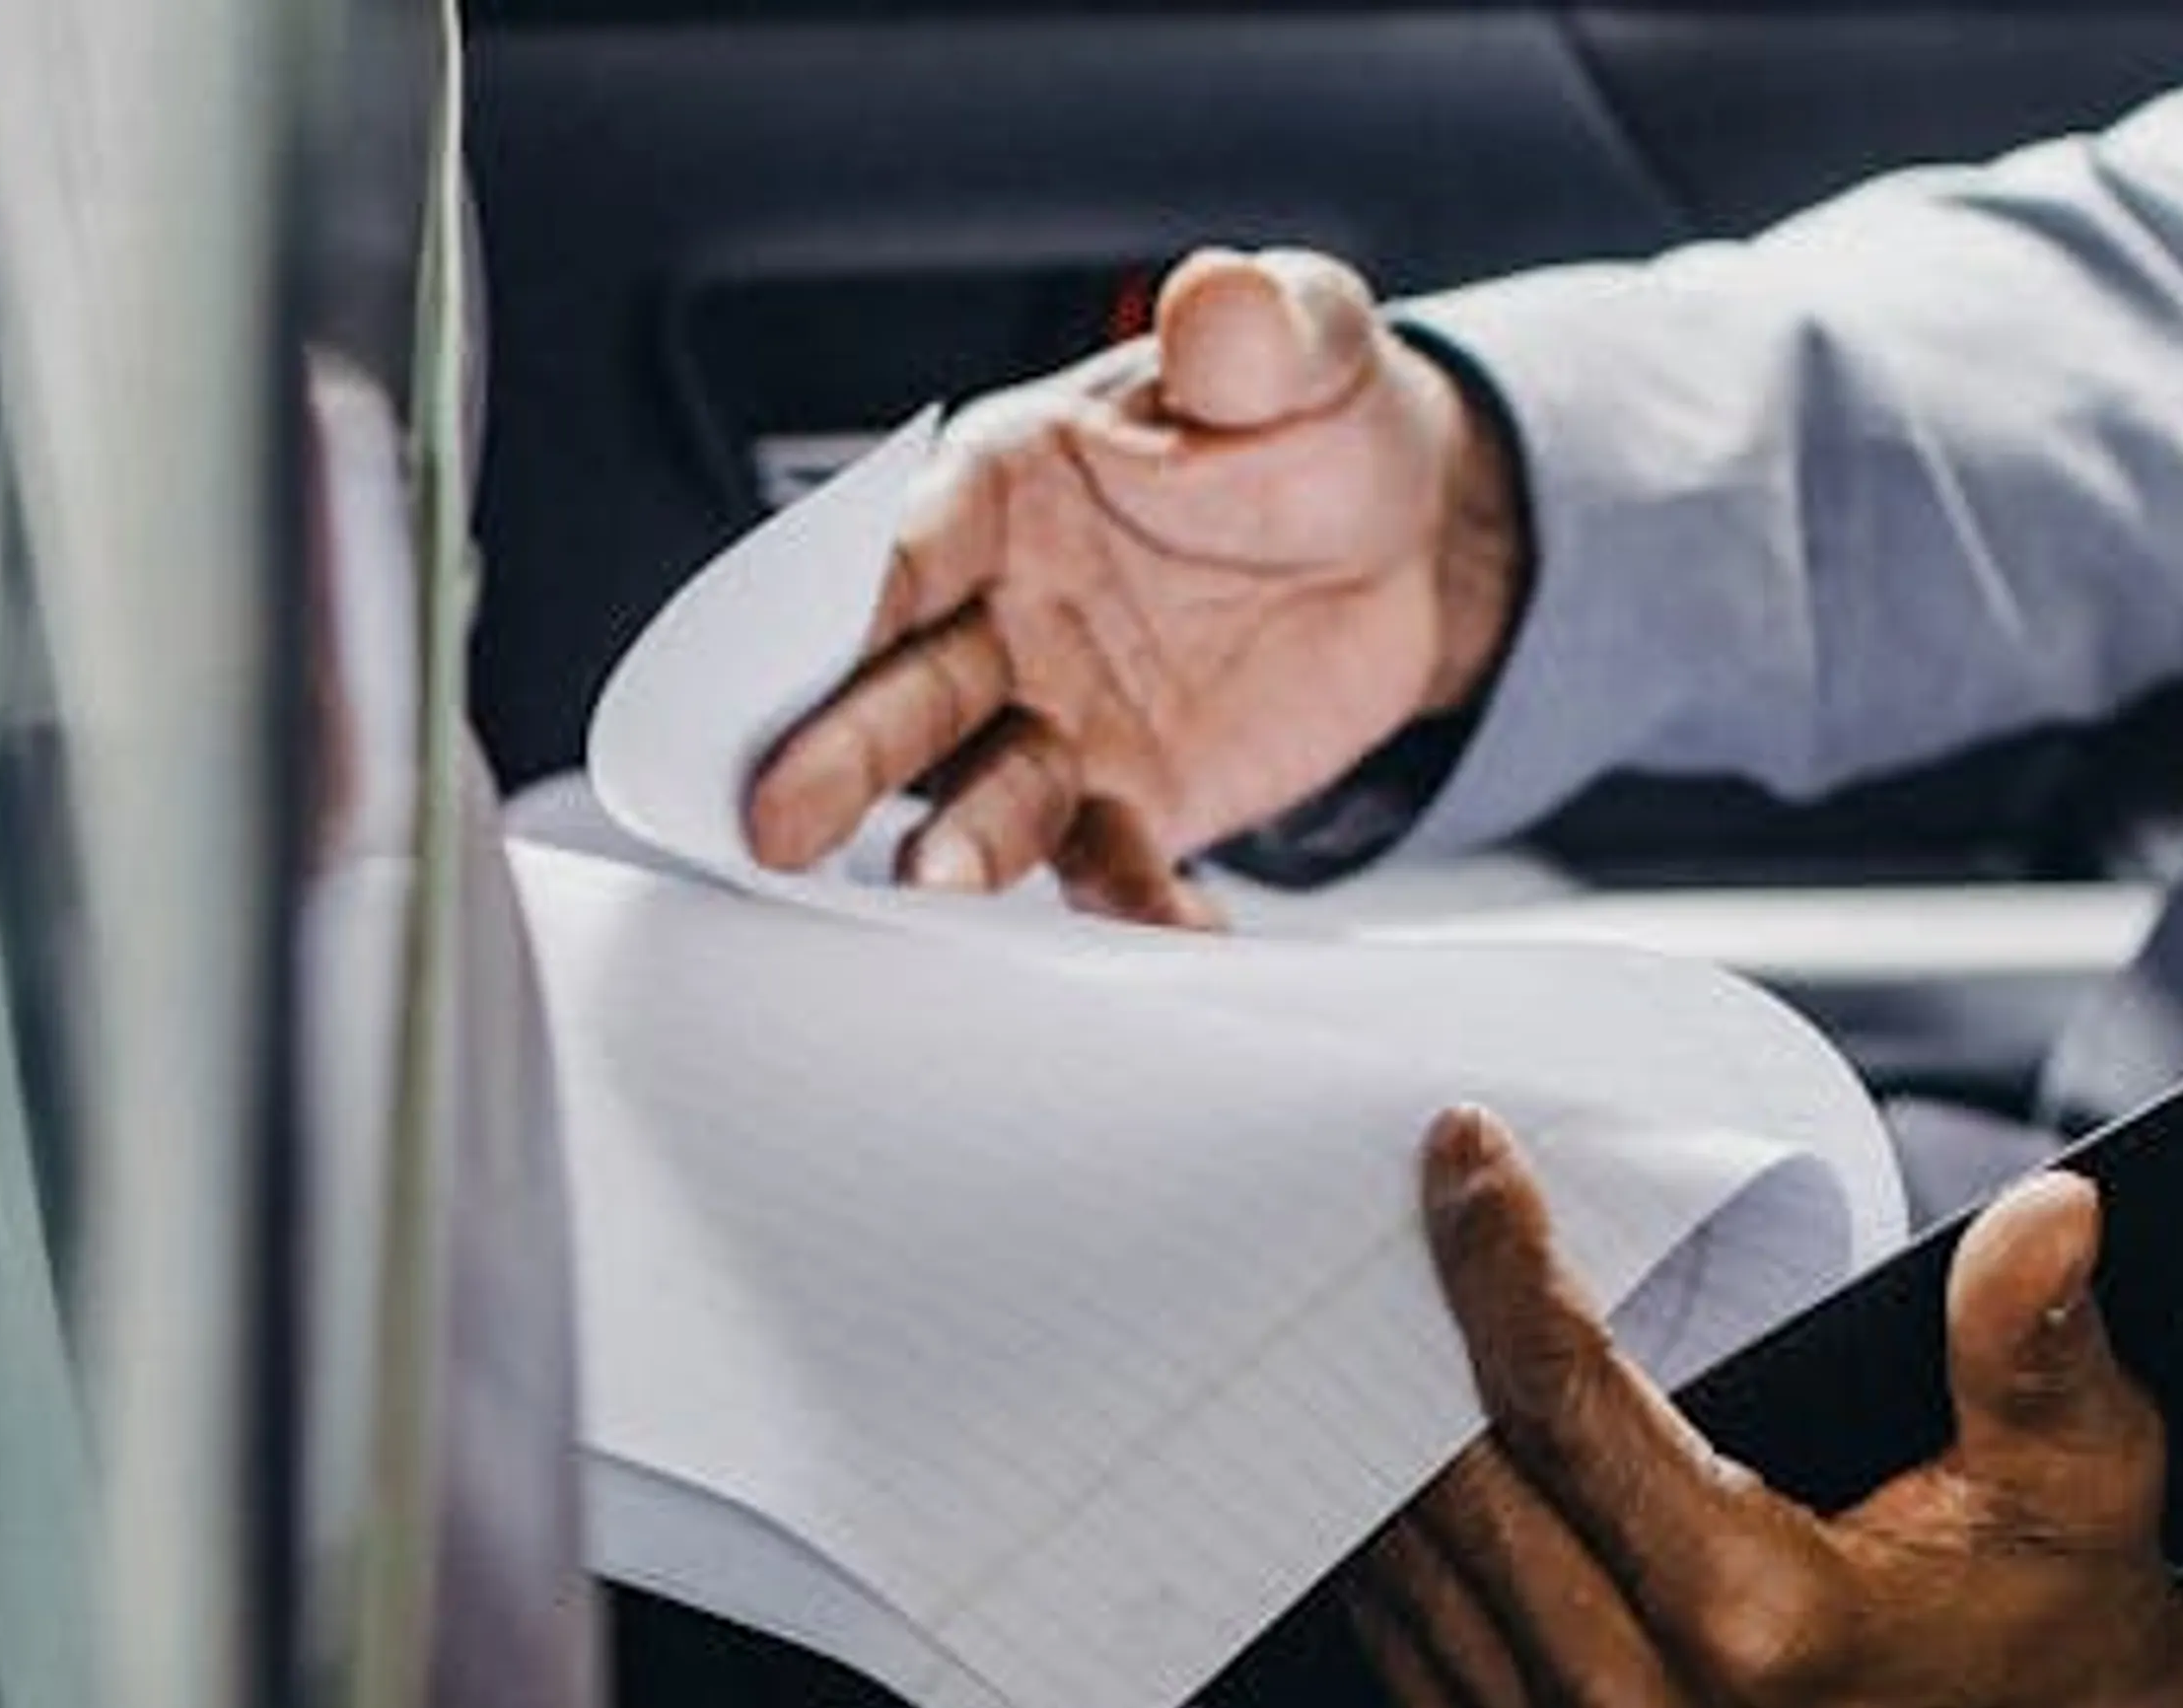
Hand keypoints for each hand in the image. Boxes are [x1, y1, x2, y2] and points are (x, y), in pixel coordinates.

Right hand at [742, 247, 1525, 917]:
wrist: (1404, 540)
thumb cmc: (1316, 425)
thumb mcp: (1309, 347)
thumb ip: (1265, 328)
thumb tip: (1225, 299)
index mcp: (1006, 485)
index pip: (912, 540)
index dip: (855, 594)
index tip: (800, 648)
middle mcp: (1003, 612)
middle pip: (905, 685)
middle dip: (841, 749)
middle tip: (779, 818)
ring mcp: (1056, 718)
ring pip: (982, 789)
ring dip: (957, 841)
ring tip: (938, 885)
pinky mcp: (1128, 802)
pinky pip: (1115, 866)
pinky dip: (1133, 907)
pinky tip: (1164, 933)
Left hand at [1346, 1113, 2182, 1707]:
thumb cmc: (2058, 1632)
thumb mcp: (2084, 1475)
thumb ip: (2038, 1341)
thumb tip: (2048, 1216)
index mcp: (1757, 1630)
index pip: (1563, 1410)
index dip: (1500, 1267)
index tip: (1464, 1157)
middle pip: (1450, 1492)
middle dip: (1413, 1339)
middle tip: (1399, 1219)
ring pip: (1404, 1584)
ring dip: (1382, 1449)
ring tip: (1386, 1323)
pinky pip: (1409, 1671)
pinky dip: (1399, 1562)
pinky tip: (1407, 1471)